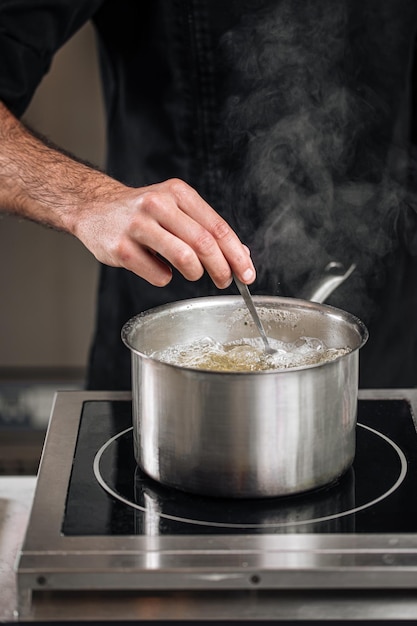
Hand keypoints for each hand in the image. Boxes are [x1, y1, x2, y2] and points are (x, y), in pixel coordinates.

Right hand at [0, 102, 254, 288]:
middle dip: (221, 269)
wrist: (95, 208)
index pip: (217, 227)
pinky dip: (164, 278)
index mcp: (178, 193)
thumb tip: (242, 254)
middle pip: (204, 244)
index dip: (237, 254)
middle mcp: (159, 204)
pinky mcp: (121, 247)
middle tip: (225, 282)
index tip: (247, 274)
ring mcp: (138, 225)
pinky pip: (157, 275)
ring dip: (195, 274)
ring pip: (184, 258)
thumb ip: (207, 229)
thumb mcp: (176, 210)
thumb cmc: (143, 213)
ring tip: (193, 274)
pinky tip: (158, 269)